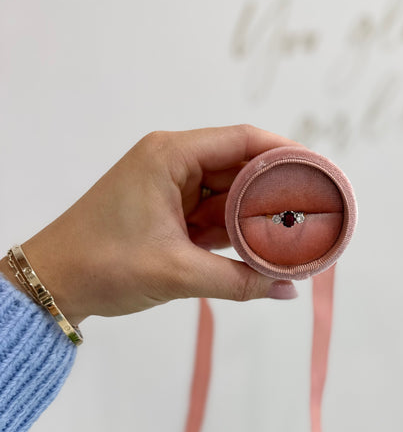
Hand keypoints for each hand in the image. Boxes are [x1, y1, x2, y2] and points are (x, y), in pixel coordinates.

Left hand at [0, 125, 299, 325]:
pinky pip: (213, 214)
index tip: (320, 173)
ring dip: (259, 214)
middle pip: (240, 167)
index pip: (243, 140)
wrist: (54, 283)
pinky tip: (264, 245)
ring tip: (299, 230)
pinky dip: (236, 230)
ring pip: (229, 194)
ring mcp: (171, 188)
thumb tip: (288, 290)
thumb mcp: (177, 272)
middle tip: (317, 209)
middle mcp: (173, 162)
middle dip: (278, 190)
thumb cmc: (103, 264)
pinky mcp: (169, 212)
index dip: (286, 154)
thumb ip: (238, 280)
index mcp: (171, 155)